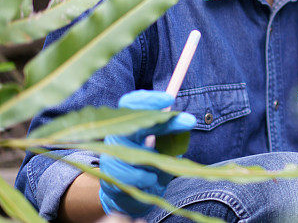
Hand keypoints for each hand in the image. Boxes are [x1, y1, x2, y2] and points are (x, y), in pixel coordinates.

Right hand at [99, 90, 195, 216]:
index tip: (169, 99)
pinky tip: (151, 180)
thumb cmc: (152, 168)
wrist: (134, 198)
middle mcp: (118, 137)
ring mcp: (110, 156)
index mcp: (131, 127)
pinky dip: (143, 176)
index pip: (131, 105)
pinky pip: (124, 173)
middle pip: (132, 122)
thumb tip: (186, 120)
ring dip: (153, 157)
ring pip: (129, 149)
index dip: (147, 100)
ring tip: (161, 165)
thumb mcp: (167, 150)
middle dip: (164, 121)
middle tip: (190, 121)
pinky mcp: (108, 176)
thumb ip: (173, 136)